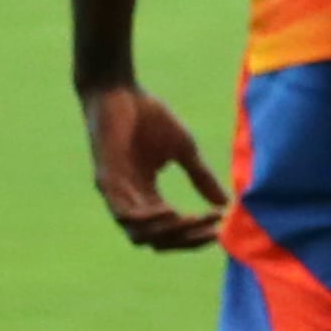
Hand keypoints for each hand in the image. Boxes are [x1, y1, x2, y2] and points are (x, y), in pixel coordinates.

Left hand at [87, 81, 225, 249]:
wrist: (118, 90)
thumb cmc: (148, 116)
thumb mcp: (184, 149)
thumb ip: (201, 177)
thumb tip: (225, 204)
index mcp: (147, 196)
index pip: (172, 229)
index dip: (195, 233)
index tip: (220, 228)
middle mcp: (131, 201)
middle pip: (157, 240)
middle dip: (185, 239)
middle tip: (210, 230)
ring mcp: (116, 194)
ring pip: (139, 234)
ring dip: (167, 233)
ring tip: (191, 221)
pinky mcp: (106, 181)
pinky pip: (124, 213)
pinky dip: (146, 219)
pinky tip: (169, 211)